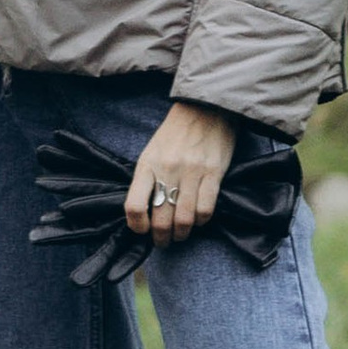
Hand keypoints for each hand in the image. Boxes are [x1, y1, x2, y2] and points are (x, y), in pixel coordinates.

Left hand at [127, 101, 233, 243]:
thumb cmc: (176, 132)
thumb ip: (148, 178)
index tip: (142, 230)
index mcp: (147, 164)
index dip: (137, 226)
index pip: (134, 205)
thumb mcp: (152, 151)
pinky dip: (202, 220)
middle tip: (164, 241)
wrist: (205, 108)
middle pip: (161, 219)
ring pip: (184, 219)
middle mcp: (167, 170)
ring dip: (182, 233)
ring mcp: (191, 173)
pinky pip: (206, 209)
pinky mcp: (213, 173)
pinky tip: (199, 219)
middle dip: (161, 237)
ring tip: (181, 234)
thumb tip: (145, 211)